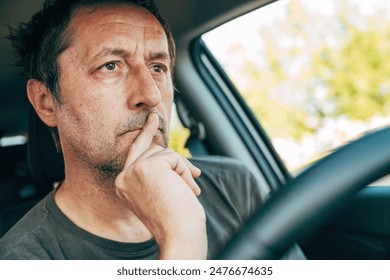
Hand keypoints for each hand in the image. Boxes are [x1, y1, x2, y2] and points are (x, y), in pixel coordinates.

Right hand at [115, 113, 206, 258]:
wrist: (179, 234)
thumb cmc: (175, 219)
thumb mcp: (161, 192)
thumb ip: (159, 172)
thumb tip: (170, 154)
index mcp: (124, 185)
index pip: (135, 153)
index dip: (146, 134)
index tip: (153, 117)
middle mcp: (124, 177)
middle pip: (153, 150)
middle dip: (176, 164)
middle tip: (193, 178)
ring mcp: (132, 171)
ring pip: (164, 153)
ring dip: (182, 171)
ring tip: (187, 192)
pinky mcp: (145, 167)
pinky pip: (172, 157)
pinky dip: (184, 172)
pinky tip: (186, 189)